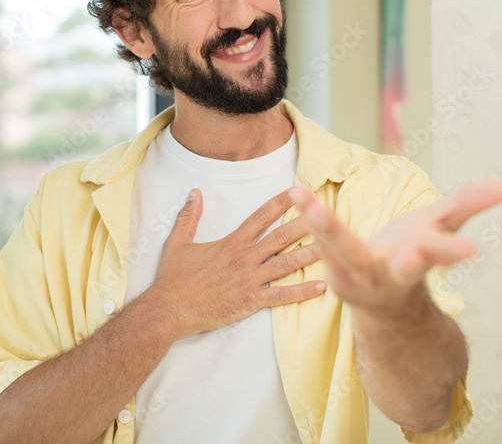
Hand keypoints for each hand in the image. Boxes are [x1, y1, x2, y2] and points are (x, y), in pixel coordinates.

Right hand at [150, 187, 327, 337]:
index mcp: (230, 243)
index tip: (298, 191)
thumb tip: (194, 193)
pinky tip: (321, 286)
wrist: (169, 309)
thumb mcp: (177, 242)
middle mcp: (243, 258)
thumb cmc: (173, 278)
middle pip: (280, 237)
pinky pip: (280, 296)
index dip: (280, 202)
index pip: (260, 217)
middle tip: (327, 213)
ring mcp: (248, 280)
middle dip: (305, 224)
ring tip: (332, 247)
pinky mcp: (249, 301)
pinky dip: (301, 292)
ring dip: (310, 255)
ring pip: (285, 264)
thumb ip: (188, 217)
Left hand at [289, 178, 501, 316]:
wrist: (383, 302)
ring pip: (343, 250)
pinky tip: (297, 191)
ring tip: (310, 203)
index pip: (438, 254)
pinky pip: (321, 240)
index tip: (471, 250)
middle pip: (394, 265)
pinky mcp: (333, 270)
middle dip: (397, 257)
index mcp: (420, 262)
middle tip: (405, 254)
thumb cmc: (414, 254)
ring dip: (326, 227)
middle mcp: (390, 274)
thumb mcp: (441, 229)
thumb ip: (469, 205)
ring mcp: (359, 276)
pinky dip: (310, 216)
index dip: (452, 251)